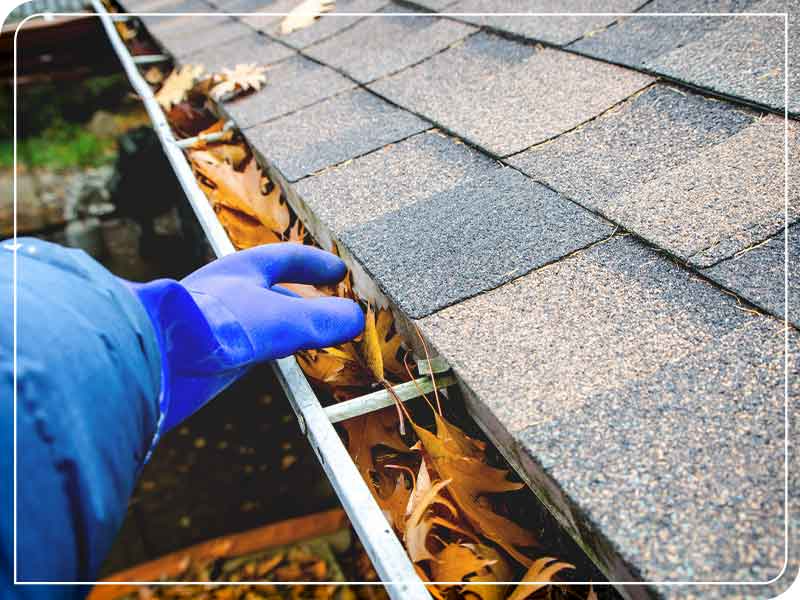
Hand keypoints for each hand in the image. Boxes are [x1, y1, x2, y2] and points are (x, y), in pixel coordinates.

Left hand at [124, 243, 363, 431]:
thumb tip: (356, 319)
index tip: (339, 270)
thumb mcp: (281, 319)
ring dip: (292, 326)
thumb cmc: (214, 325)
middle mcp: (231, 291)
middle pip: (277, 289)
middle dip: (307, 298)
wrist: (154, 360)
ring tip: (317, 338)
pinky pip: (253, 345)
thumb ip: (322, 319)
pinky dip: (276, 349)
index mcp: (245, 268)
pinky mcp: (212, 352)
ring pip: (266, 319)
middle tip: (334, 309)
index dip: (316, 263)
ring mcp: (220, 322)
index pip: (289, 257)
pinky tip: (284, 360)